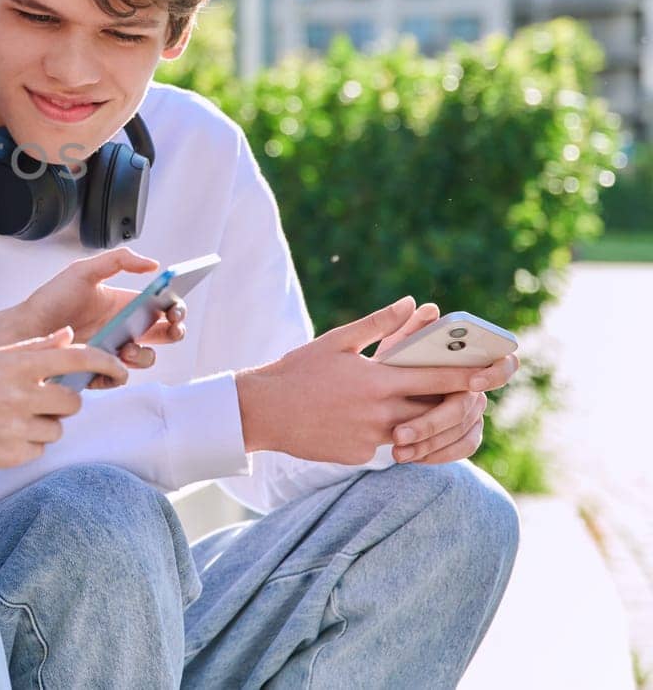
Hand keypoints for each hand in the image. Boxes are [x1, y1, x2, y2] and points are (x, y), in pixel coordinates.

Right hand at [0, 327, 129, 473]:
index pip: (77, 359)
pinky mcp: (15, 454)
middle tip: (41, 401)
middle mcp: (22, 394)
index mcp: (18, 365)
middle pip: (73, 401)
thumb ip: (33, 347)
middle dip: (64, 402)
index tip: (118, 368)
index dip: (105, 362)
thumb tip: (68, 335)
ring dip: (45, 425)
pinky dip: (28, 444)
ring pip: (58, 428)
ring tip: (14, 420)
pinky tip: (4, 436)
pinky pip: (40, 449)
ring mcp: (18, 427)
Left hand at [12, 247, 184, 371]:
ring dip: (144, 353)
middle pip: (164, 334)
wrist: (27, 326)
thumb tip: (153, 264)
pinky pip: (118, 378)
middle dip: (175, 330)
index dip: (176, 308)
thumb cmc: (53, 298)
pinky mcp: (99, 371)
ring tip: (127, 346)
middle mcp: (124, 328)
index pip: (162, 307)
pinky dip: (118, 373)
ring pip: (145, 358)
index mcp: (125, 304)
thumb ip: (118, 260)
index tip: (175, 306)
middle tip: (170, 325)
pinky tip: (108, 361)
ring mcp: (114, 351)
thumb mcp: (84, 270)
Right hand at [237, 297, 517, 463]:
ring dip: (430, 421)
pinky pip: (392, 447)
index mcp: (376, 381)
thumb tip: (413, 303)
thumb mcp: (336, 340)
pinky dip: (397, 434)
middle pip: (437, 411)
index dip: (471, 375)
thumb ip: (379, 324)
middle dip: (457, 402)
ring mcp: (371, 439)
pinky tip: (384, 422)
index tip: (497, 370)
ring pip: (418, 432)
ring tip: (431, 406)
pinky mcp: (361, 457)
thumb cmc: (298, 371)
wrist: (263, 411)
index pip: (437, 378)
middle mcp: (380, 414)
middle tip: (470, 392)